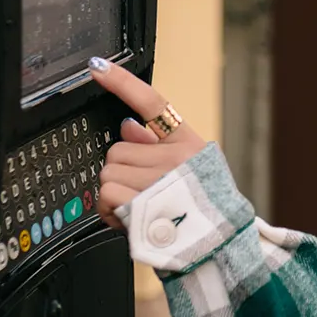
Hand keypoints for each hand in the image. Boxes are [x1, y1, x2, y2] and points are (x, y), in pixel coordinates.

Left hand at [87, 57, 206, 231]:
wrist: (219, 249)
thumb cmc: (203, 212)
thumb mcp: (189, 171)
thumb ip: (157, 147)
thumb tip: (127, 125)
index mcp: (187, 143)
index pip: (153, 102)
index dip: (122, 82)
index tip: (97, 67)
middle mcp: (176, 158)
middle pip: (117, 150)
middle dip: (121, 172)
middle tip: (141, 193)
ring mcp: (160, 180)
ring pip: (108, 173)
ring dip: (114, 194)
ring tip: (138, 209)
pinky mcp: (144, 204)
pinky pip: (106, 195)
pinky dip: (111, 210)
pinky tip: (130, 219)